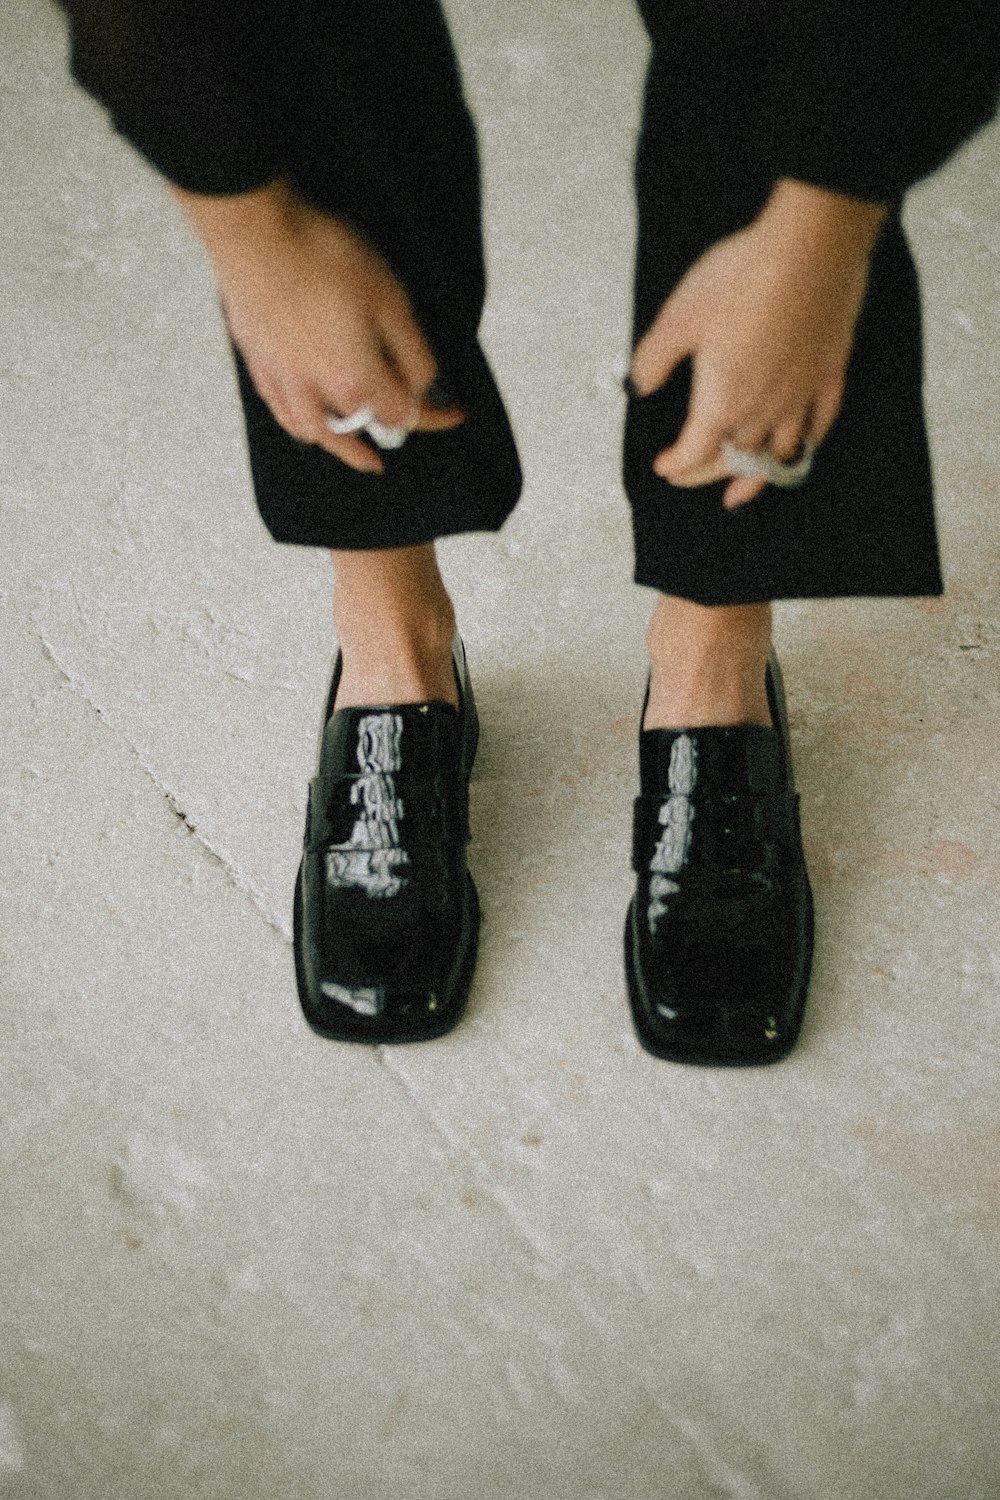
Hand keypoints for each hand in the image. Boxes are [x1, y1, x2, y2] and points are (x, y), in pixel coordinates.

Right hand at [171, 181, 463, 473]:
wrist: (255, 231)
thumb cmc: (322, 257)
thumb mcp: (391, 298)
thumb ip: (412, 352)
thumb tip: (424, 384)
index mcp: (355, 380)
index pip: (404, 414)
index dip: (435, 416)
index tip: (455, 413)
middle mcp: (317, 392)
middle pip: (361, 428)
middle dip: (390, 430)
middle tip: (407, 428)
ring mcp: (283, 381)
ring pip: (316, 432)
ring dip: (342, 447)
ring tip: (361, 456)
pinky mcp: (258, 363)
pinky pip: (281, 412)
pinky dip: (300, 426)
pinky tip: (307, 427)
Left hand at [630, 179, 887, 507]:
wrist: (810, 247)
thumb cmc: (744, 278)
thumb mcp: (679, 317)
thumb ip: (654, 359)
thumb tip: (639, 384)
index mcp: (722, 401)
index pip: (694, 452)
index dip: (676, 465)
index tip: (665, 466)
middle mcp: (763, 409)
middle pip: (733, 459)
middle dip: (706, 473)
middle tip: (690, 477)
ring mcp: (801, 395)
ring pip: (779, 454)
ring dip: (757, 477)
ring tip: (742, 492)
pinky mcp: (830, 373)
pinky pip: (820, 424)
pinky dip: (806, 444)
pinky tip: (801, 448)